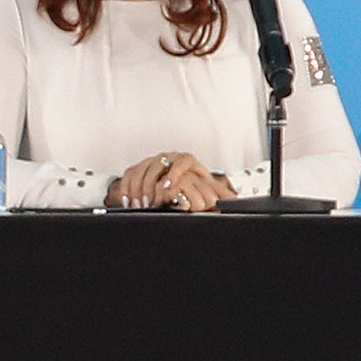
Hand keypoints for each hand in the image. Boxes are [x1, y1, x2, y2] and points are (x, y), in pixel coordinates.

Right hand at [113, 152, 235, 210]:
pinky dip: (127, 188)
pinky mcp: (139, 167)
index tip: (168, 185)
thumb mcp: (210, 189)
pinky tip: (128, 200)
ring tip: (141, 203)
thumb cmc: (195, 185)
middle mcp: (169, 158)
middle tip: (151, 200)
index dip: (174, 173)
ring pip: (141, 169)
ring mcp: (152, 161)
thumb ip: (222, 195)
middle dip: (151, 185)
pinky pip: (129, 175)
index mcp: (187, 161)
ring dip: (139, 188)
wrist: (180, 178)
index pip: (181, 161)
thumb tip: (233, 200)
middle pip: (157, 165)